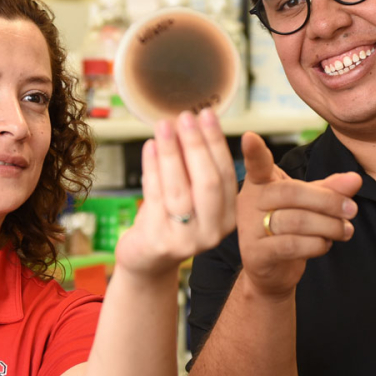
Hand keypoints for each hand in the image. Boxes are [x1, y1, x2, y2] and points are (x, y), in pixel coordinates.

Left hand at [115, 108, 237, 277]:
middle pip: (207, 182)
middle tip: (186, 117)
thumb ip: (195, 168)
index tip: (206, 115)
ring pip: (180, 189)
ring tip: (164, 126)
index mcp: (228, 217)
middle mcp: (213, 231)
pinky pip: (155, 197)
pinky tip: (149, 146)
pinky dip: (152, 167)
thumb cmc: (170, 220)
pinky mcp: (159, 241)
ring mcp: (186, 239)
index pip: (225, 174)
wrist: (147, 260)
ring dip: (172, 153)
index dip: (216, 143)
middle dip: (196, 145)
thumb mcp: (192, 197)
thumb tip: (191, 122)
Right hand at [236, 131, 360, 297]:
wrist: (272, 272)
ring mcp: (249, 229)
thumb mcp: (310, 204)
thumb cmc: (290, 229)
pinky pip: (292, 245)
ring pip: (296, 221)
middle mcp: (249, 202)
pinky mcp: (256, 254)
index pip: (257, 165)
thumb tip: (355, 179)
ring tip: (345, 230)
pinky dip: (317, 244)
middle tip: (352, 210)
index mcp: (260, 183)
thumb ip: (330, 189)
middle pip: (291, 193)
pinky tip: (326, 244)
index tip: (250, 137)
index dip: (253, 152)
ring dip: (329, 225)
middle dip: (328, 201)